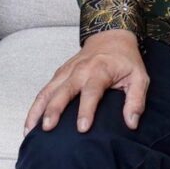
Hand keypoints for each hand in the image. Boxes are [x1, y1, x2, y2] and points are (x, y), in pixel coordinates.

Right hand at [25, 29, 148, 133]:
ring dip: (37, 110)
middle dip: (54, 110)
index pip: (91, 92)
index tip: (82, 128)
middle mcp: (79, 70)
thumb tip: (131, 124)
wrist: (111, 37)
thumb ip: (136, 100)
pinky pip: (44, 91)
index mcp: (100, 70)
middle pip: (63, 91)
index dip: (86, 110)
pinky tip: (30, 123)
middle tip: (48, 129)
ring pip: (48, 91)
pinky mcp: (59, 74)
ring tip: (30, 131)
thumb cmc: (126, 61)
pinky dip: (35, 106)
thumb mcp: (139, 77)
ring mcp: (66, 72)